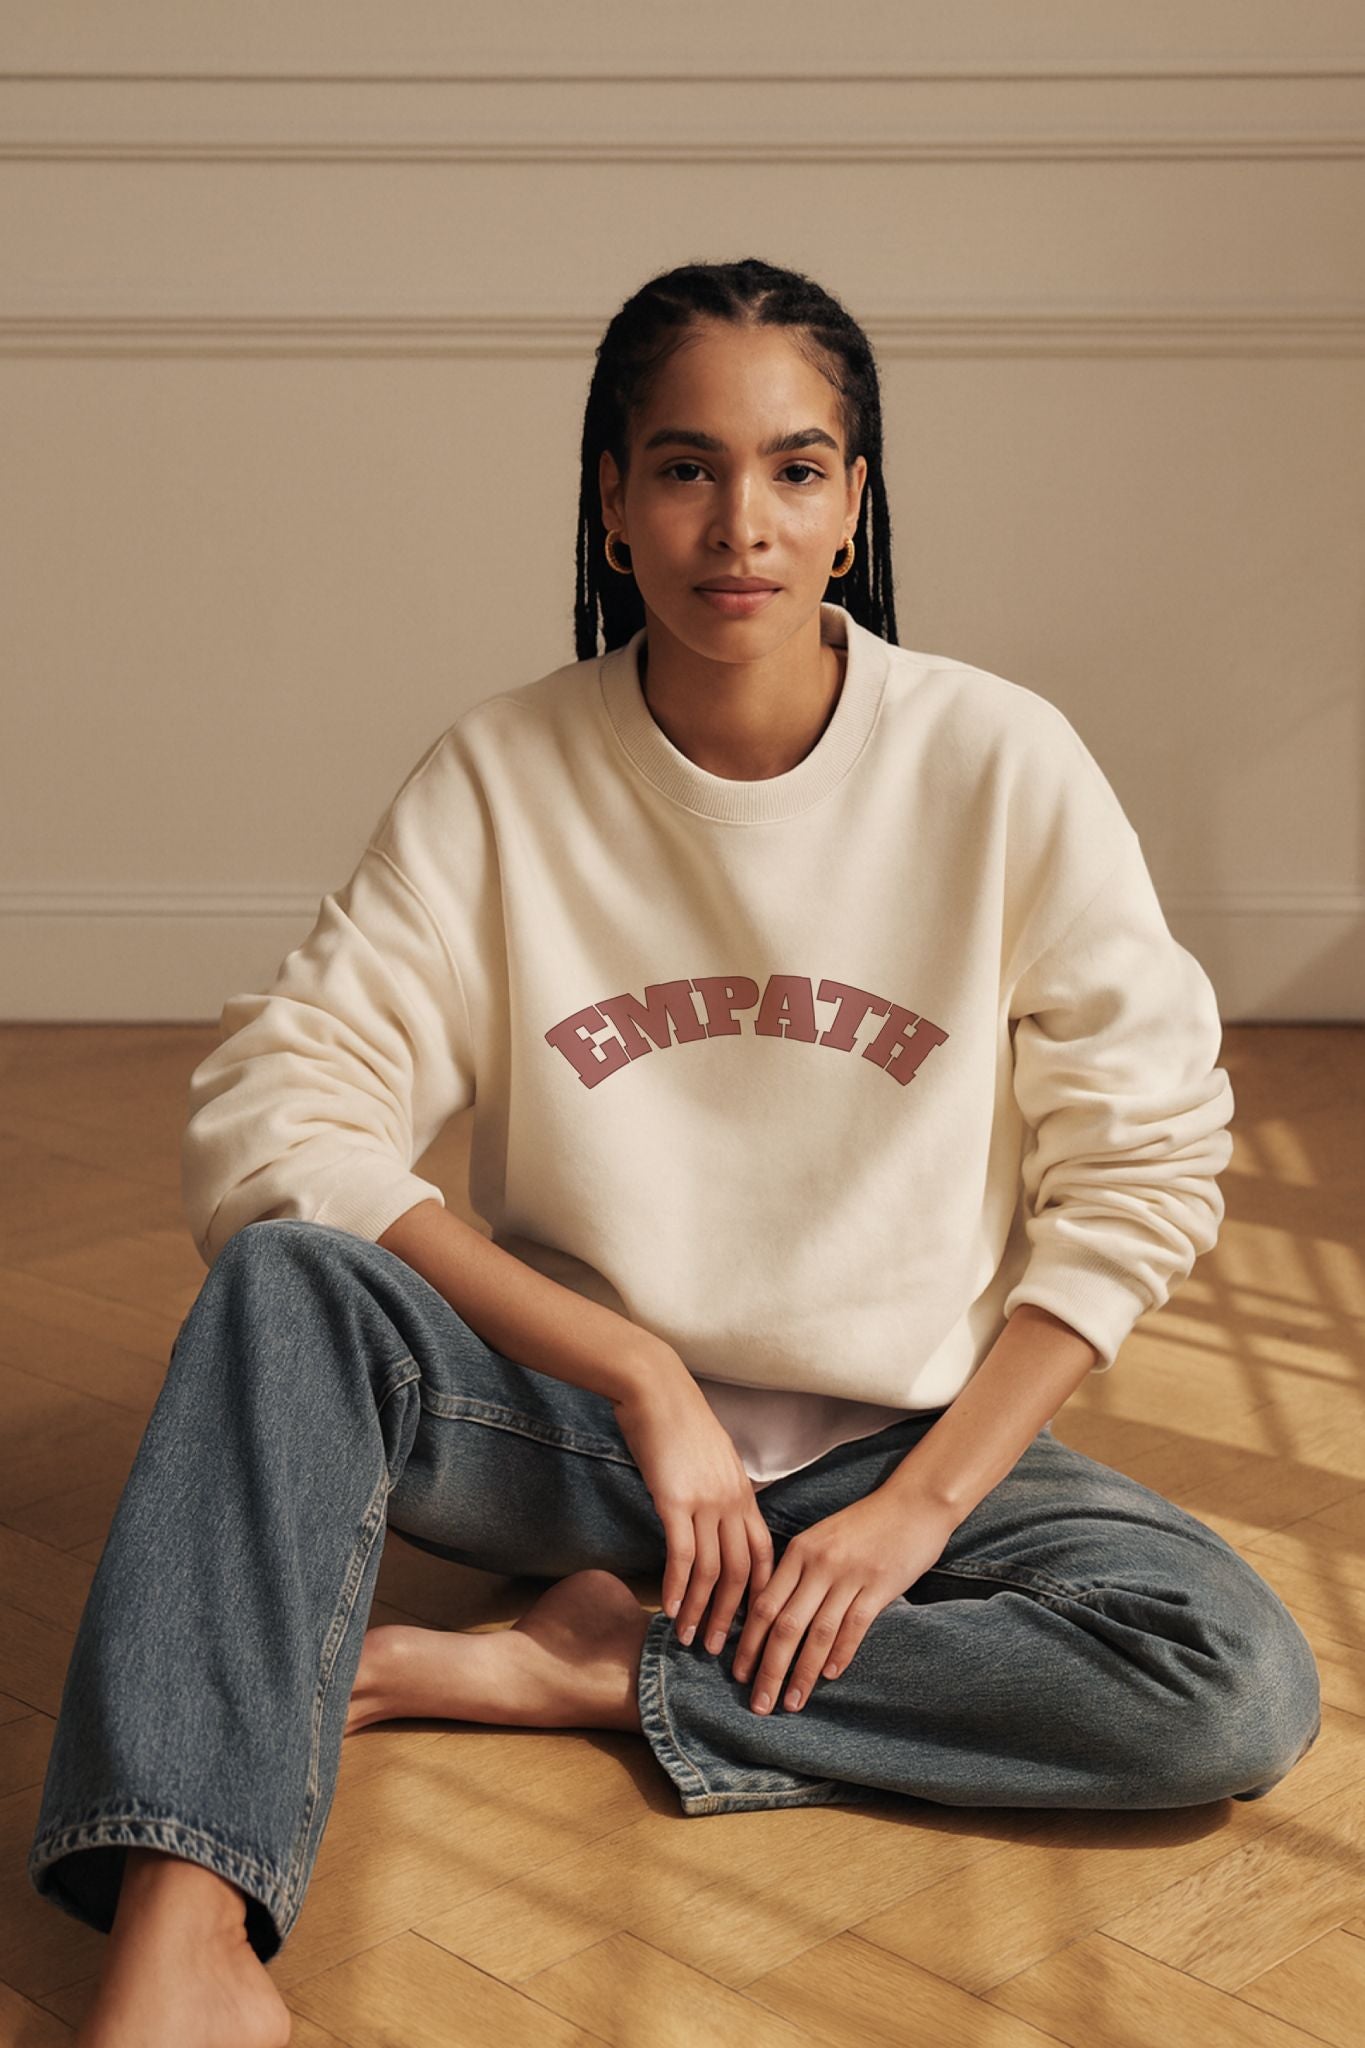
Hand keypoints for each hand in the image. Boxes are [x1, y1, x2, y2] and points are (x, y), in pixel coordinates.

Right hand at [613, 1358, 774, 1654]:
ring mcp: (705, 1502)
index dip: (760, 1592)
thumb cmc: (679, 1420)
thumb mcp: (713, 1457)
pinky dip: (677, 1587)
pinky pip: (682, 1554)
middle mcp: (731, 1502)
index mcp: (743, 1493)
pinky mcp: (675, 1501)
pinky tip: (670, 1610)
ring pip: (711, 1570)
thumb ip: (721, 1490)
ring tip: (692, 1640)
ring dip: (701, 1610)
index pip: (763, 1553)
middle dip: (733, 1615)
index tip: (754, 1623)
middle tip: (724, 1650)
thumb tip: (719, 1516)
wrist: (656, 1389)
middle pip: (741, 1572)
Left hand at [730, 1486, 958, 1714]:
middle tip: (758, 1704)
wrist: (914, 1502)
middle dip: (768, 1669)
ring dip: (802, 1673)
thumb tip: (775, 1614)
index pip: (763, 1605)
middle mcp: (819, 1564)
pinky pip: (853, 1627)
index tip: (739, 1675)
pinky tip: (830, 1677)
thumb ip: (799, 1571)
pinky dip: (840, 1654)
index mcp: (799, 1551)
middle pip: (784, 1625)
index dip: (749, 1643)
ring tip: (791, 1703)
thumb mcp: (822, 1538)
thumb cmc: (866, 1523)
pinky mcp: (879, 1586)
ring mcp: (849, 1575)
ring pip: (817, 1633)